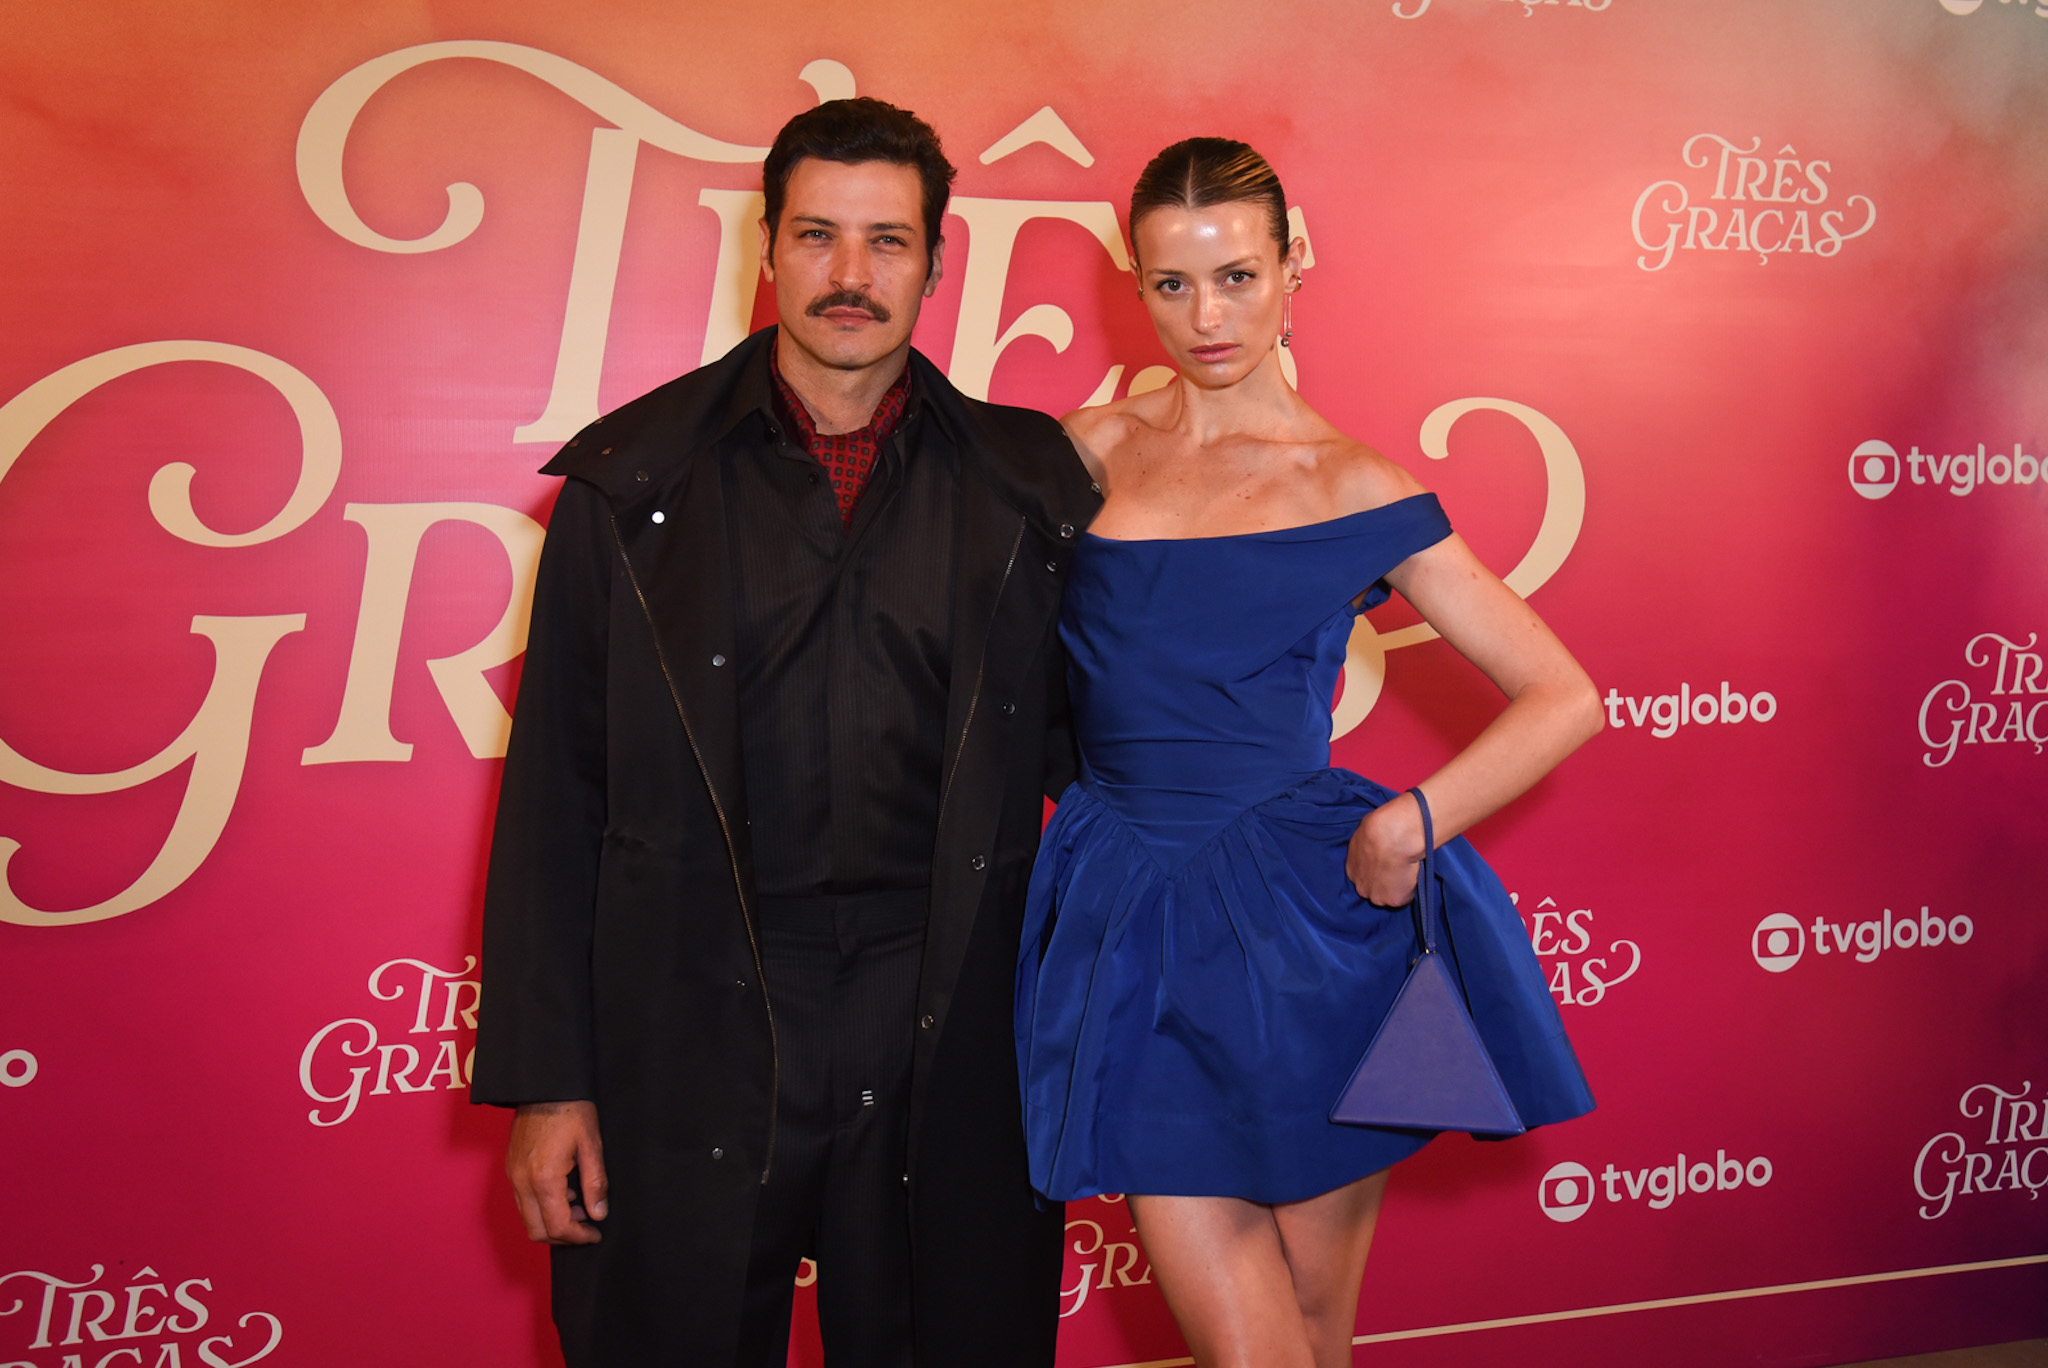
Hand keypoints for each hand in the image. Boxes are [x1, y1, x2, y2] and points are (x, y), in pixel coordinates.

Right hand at [506, 1100, 606, 1244]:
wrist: (544, 1086)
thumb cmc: (570, 1110)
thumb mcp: (591, 1145)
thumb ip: (595, 1183)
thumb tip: (598, 1214)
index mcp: (544, 1178)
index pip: (558, 1227)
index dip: (579, 1237)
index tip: (595, 1233)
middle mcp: (522, 1182)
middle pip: (536, 1231)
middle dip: (563, 1236)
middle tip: (586, 1226)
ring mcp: (513, 1176)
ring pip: (527, 1219)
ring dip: (551, 1222)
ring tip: (578, 1205)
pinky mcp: (511, 1169)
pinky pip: (523, 1202)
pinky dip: (542, 1207)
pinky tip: (563, 1191)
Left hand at [1346, 793, 1426, 906]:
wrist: (1393, 836)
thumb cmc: (1379, 828)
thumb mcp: (1363, 834)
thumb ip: (1366, 848)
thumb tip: (1373, 846)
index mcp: (1352, 871)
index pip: (1363, 877)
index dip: (1375, 871)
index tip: (1385, 864)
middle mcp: (1361, 887)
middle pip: (1374, 890)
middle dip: (1384, 882)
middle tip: (1398, 868)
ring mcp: (1377, 897)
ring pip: (1389, 896)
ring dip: (1397, 887)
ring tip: (1408, 870)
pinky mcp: (1394, 900)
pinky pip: (1405, 897)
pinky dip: (1411, 888)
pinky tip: (1413, 874)